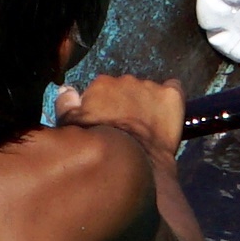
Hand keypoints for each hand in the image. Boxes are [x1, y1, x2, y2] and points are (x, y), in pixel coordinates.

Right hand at [63, 70, 186, 161]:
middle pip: (125, 89)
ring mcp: (150, 87)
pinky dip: (170, 100)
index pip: (102, 91)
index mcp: (100, 85)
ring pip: (147, 91)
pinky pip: (173, 89)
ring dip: (146, 103)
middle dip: (126, 104)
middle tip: (127, 126)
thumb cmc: (98, 146)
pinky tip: (167, 113)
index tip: (108, 123)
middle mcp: (125, 80)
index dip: (105, 108)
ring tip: (146, 126)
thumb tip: (66, 89)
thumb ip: (66, 104)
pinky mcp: (171, 96)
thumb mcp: (71, 127)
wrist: (132, 161)